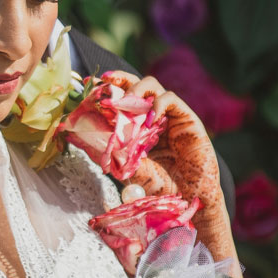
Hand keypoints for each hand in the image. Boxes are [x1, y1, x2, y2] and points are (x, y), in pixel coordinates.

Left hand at [104, 70, 234, 258]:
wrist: (189, 198)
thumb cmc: (162, 186)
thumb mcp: (132, 170)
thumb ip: (116, 156)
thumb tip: (89, 143)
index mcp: (138, 127)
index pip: (122, 101)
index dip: (108, 91)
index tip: (91, 86)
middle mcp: (153, 117)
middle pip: (136, 86)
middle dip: (120, 80)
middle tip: (106, 83)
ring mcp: (169, 116)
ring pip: (152, 86)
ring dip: (136, 90)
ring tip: (126, 104)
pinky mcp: (186, 118)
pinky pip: (170, 99)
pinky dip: (157, 104)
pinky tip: (150, 120)